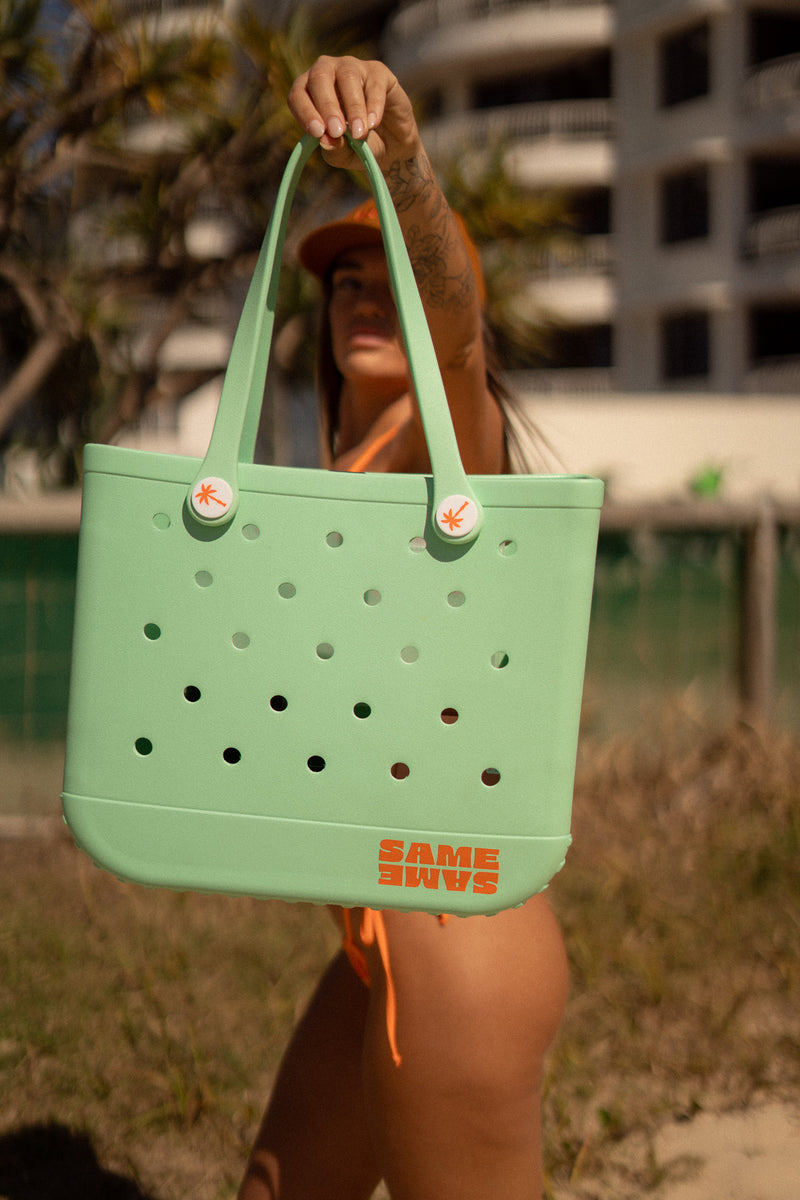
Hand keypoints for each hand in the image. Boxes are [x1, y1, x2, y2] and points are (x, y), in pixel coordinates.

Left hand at [288, 56, 420, 171]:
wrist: (392, 145)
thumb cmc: (359, 146)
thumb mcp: (345, 154)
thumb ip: (334, 149)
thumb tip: (325, 141)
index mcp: (310, 92)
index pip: (298, 94)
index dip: (304, 111)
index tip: (317, 132)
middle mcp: (328, 73)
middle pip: (320, 77)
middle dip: (327, 105)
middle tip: (336, 131)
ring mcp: (353, 68)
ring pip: (348, 76)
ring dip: (352, 107)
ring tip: (359, 134)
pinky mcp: (378, 73)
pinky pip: (374, 83)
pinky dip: (373, 105)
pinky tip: (373, 123)